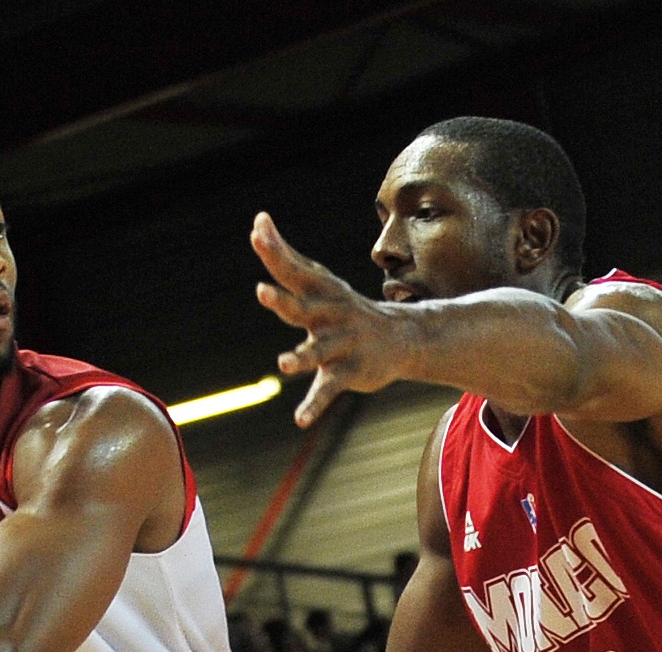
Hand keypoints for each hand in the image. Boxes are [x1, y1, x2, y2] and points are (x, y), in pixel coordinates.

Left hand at [253, 212, 411, 427]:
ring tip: (283, 364)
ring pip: (317, 351)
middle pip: (302, 307)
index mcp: (320, 292)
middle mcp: (330, 314)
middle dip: (282, 301)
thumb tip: (258, 223)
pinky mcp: (348, 372)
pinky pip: (328, 390)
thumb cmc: (347, 310)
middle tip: (261, 291)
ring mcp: (341, 344)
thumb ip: (289, 259)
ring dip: (300, 358)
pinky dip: (314, 405)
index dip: (275, 252)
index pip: (293, 269)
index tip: (257, 230)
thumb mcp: (322, 283)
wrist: (403, 337)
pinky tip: (300, 419)